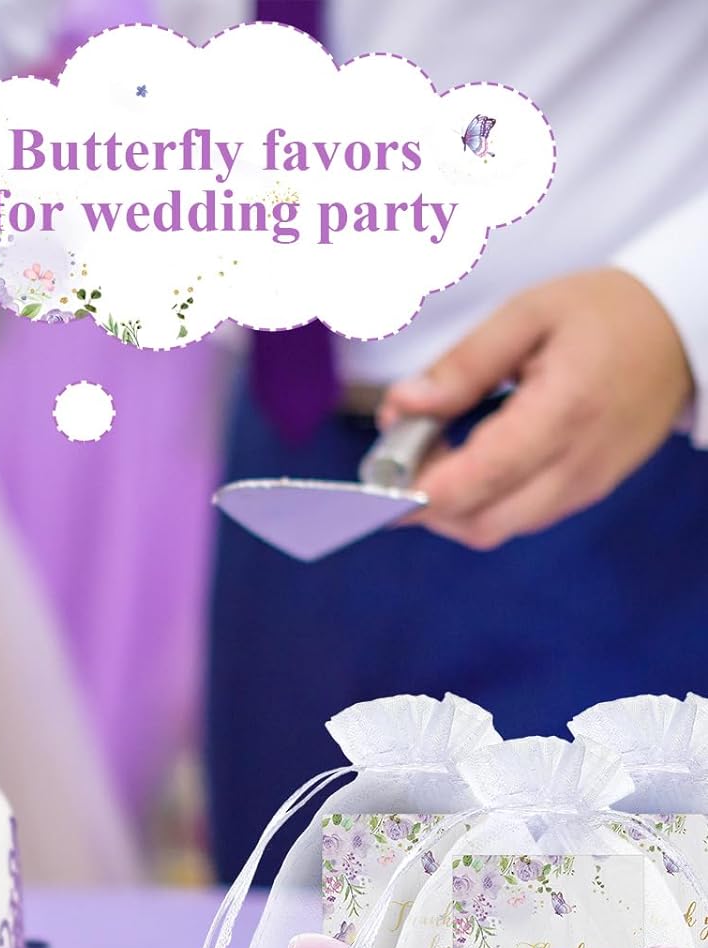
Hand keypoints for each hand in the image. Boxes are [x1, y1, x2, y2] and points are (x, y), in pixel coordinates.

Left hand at [377, 269, 692, 550]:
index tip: (376, 479)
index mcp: (562, 415)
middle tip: (400, 458)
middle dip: (424, 505)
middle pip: (477, 523)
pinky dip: (479, 502)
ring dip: (449, 506)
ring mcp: (583, 486)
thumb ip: (462, 365)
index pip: (475, 481)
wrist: (685, 326)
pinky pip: (517, 518)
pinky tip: (466, 460)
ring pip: (494, 529)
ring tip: (434, 452)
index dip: (415, 493)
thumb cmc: (605, 312)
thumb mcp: (528, 314)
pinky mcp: (584, 492)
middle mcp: (575, 465)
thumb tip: (402, 407)